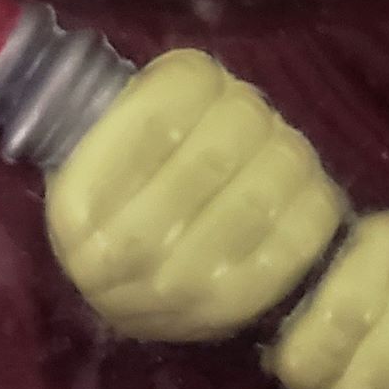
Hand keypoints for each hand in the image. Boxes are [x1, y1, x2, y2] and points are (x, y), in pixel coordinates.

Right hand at [46, 48, 345, 341]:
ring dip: (283, 152)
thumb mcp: (103, 149)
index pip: (161, 112)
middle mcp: (122, 252)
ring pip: (268, 183)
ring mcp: (181, 285)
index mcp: (78, 203)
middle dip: (247, 115)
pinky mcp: (237, 306)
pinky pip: (300, 232)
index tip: (204, 86)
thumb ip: (143, 106)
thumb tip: (207, 81)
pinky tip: (297, 189)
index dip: (200, 83)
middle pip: (223, 144)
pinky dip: (310, 197)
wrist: (126, 298)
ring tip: (272, 149)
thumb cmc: (120, 201)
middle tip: (247, 116)